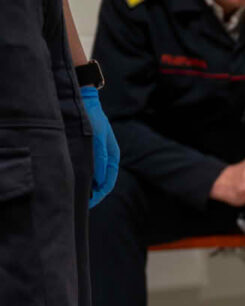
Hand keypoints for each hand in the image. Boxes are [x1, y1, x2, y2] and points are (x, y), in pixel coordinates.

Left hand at [80, 86, 118, 206]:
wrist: (85, 102)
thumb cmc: (93, 120)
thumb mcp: (96, 139)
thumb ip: (99, 160)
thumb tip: (98, 181)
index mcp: (113, 157)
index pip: (107, 183)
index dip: (99, 196)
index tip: (88, 203)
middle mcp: (106, 159)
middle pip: (101, 183)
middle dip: (92, 194)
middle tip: (79, 203)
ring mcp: (98, 156)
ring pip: (93, 177)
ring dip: (86, 186)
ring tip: (74, 193)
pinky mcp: (89, 152)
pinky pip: (87, 170)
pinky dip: (81, 177)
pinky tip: (72, 179)